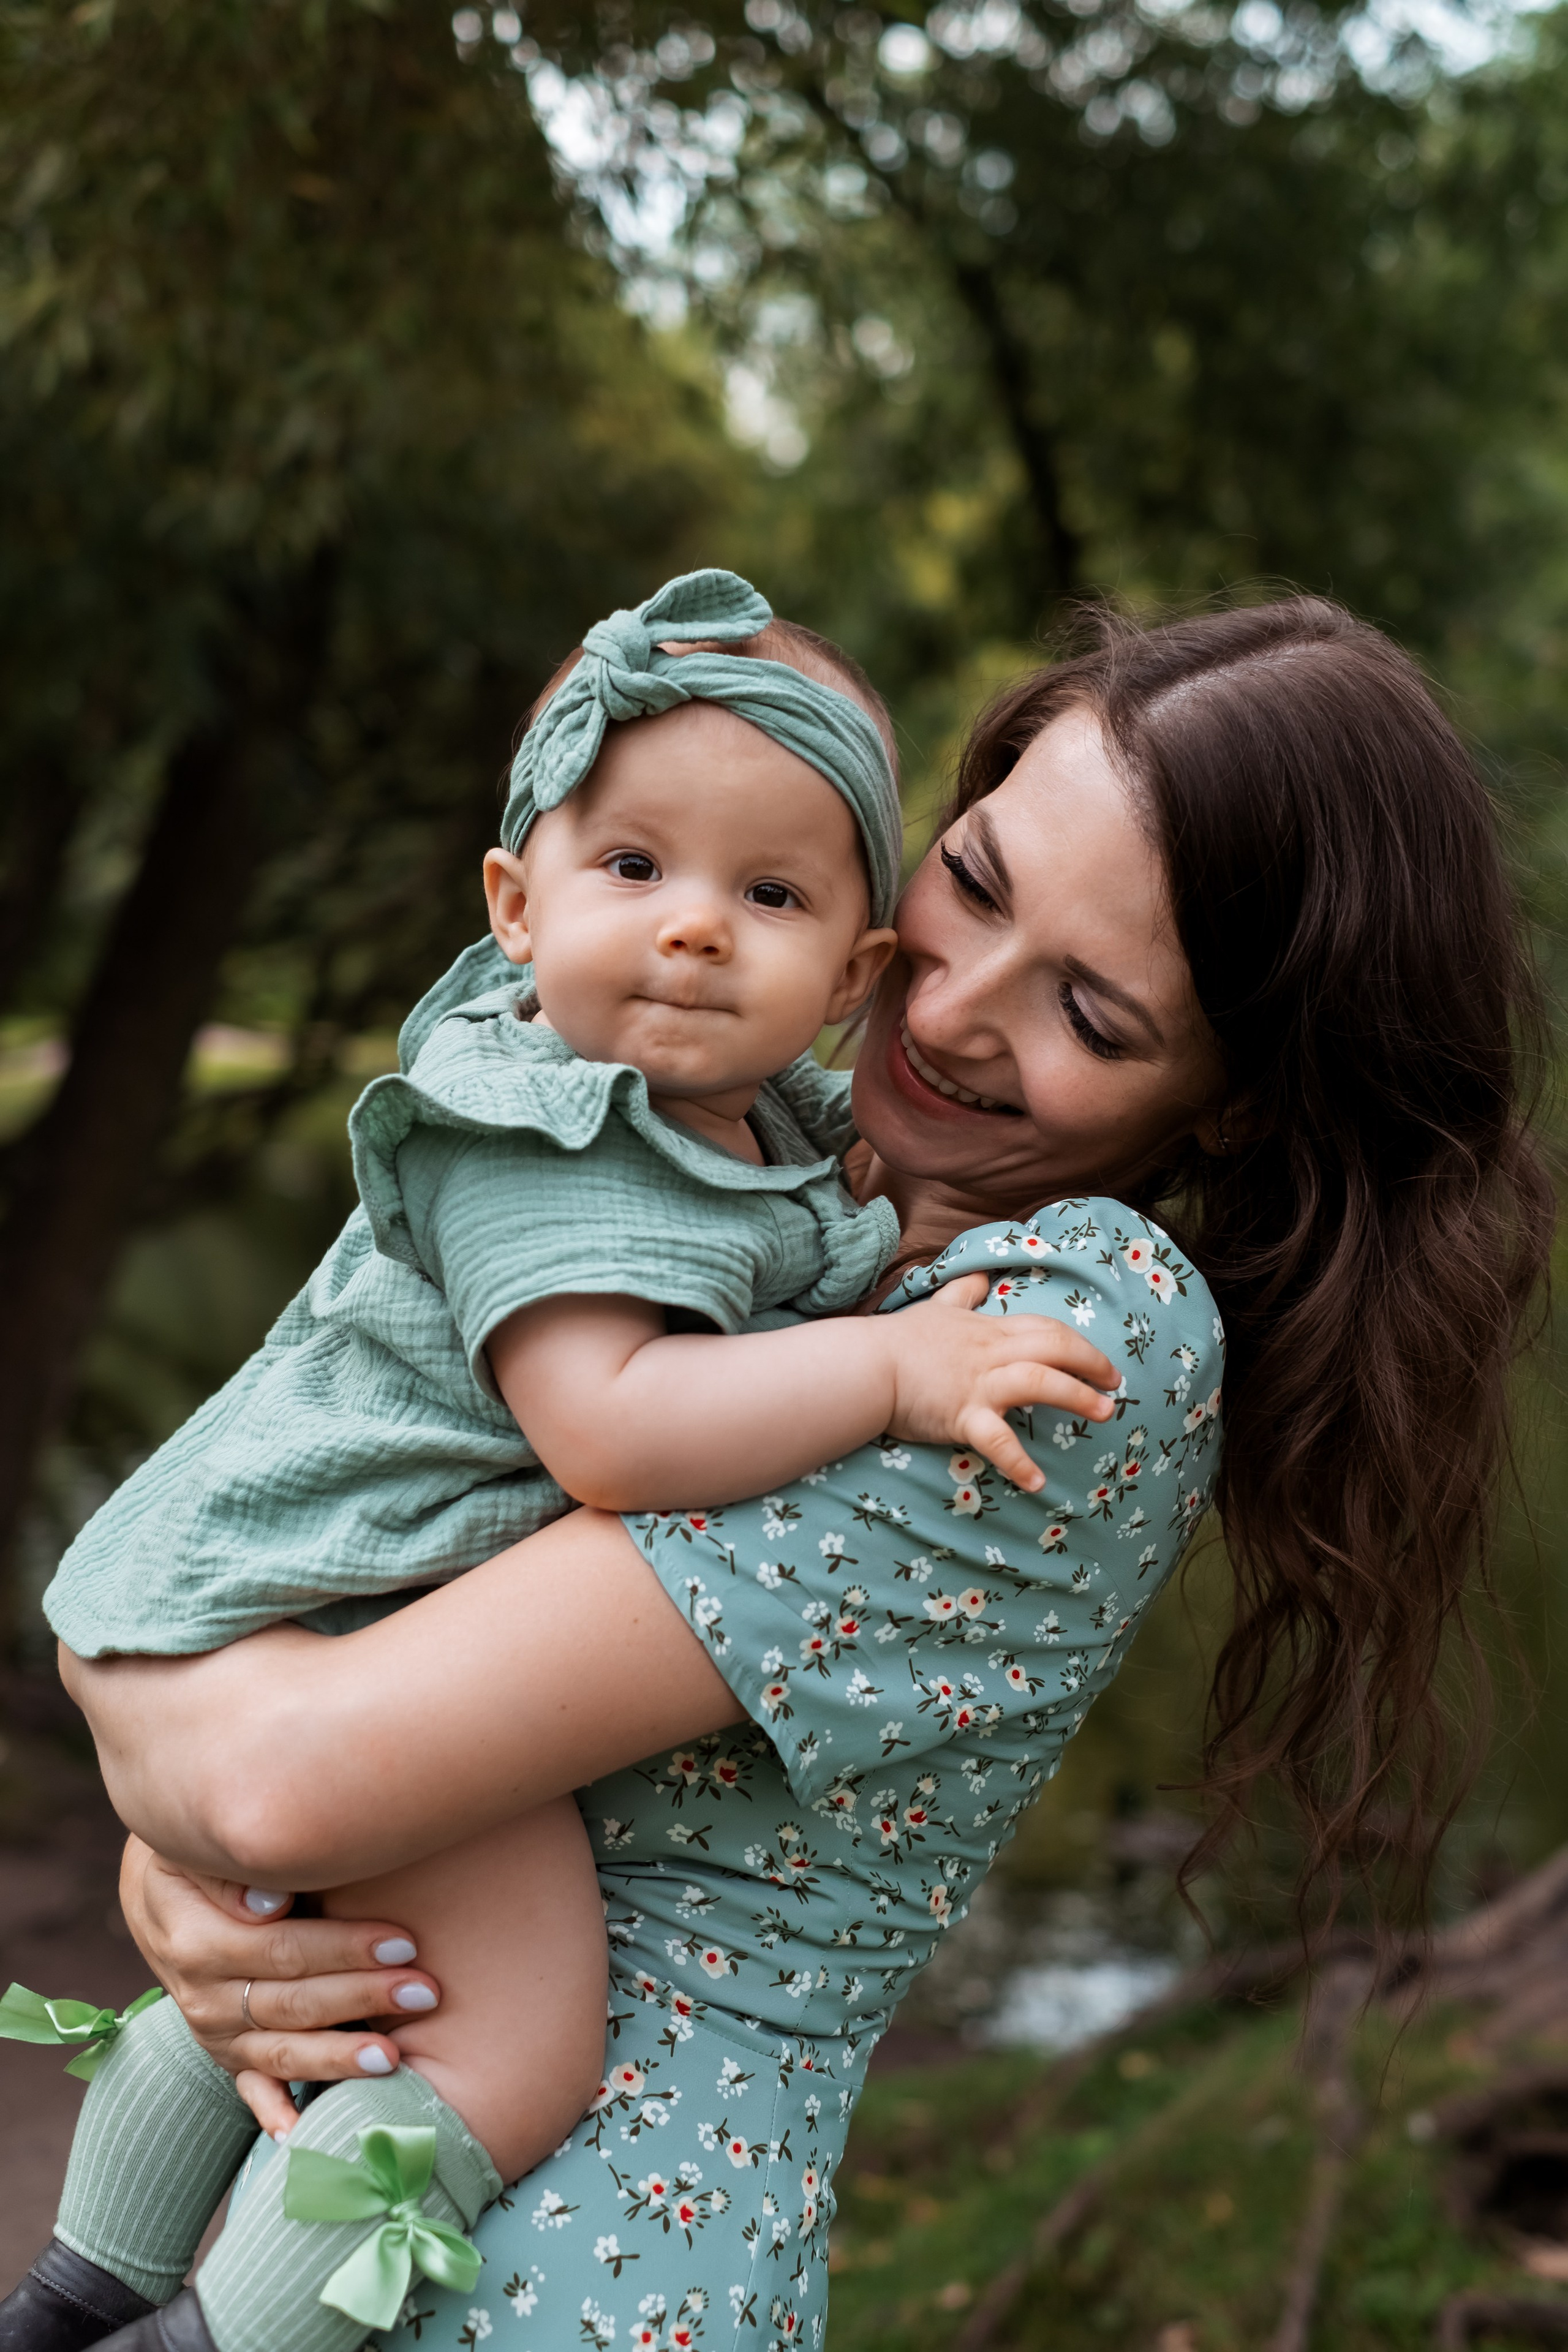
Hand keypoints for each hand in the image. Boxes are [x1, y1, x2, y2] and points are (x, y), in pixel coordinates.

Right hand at [118, 1836, 442, 2139]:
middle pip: (294, 2002)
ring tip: (393, 2059)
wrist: (165, 1893)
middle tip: (425, 1992)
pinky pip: (254, 2089)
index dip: (344, 1946)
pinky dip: (279, 2113)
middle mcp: (203, 1996)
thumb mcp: (202, 1851)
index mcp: (197, 1941)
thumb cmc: (203, 1857)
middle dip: (364, 1997)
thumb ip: (234, 1873)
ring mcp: (216, 2033)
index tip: (404, 1941)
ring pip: (284, 2051)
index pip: (282, 1948)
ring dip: (340, 2059)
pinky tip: (307, 2136)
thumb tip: (272, 1901)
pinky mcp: (228, 2054)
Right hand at [880, 1273, 1116, 1490]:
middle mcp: (991, 1354)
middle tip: (1115, 1385)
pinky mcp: (961, 1416)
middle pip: (1054, 1347)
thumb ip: (964, 1292)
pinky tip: (1037, 1481)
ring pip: (1039, 1381)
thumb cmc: (900, 1340)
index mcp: (989, 1332)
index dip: (1079, 1343)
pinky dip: (1018, 1462)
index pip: (1046, 1329)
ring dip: (1076, 1397)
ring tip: (1104, 1414)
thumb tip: (981, 1274)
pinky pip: (997, 1439)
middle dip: (1092, 1363)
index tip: (1101, 1362)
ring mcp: (978, 1384)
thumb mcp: (938, 1307)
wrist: (867, 1366)